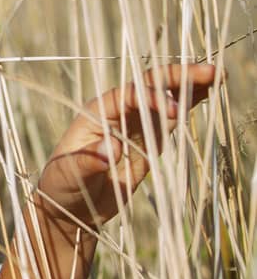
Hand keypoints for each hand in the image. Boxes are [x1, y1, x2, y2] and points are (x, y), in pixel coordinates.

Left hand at [34, 61, 218, 234]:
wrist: (71, 207)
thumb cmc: (62, 186)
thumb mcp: (68, 175)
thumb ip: (88, 161)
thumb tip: (111, 148)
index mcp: (96, 113)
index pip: (128, 95)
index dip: (151, 97)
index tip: (172, 110)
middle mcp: (118, 113)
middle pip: (149, 86)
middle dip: (177, 77)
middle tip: (209, 71)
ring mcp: (135, 126)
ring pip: (164, 99)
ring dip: (188, 86)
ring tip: (217, 74)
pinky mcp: (148, 142)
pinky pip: (170, 120)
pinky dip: (188, 106)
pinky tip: (207, 93)